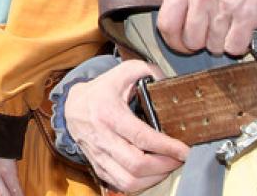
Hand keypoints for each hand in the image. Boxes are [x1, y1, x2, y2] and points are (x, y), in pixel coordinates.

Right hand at [64, 61, 189, 192]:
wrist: (72, 107)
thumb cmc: (101, 91)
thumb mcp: (122, 73)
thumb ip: (147, 71)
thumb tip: (168, 81)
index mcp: (108, 113)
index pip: (141, 137)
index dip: (167, 147)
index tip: (184, 150)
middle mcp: (101, 137)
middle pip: (136, 165)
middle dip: (165, 165)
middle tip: (179, 158)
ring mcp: (99, 156)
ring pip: (129, 181)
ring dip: (154, 178)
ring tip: (167, 166)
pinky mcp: (99, 167)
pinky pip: (122, 185)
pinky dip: (142, 184)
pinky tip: (152, 173)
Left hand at [156, 0, 256, 55]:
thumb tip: (173, 13)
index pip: (167, 23)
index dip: (173, 41)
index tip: (181, 45)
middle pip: (191, 39)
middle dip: (200, 43)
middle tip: (208, 36)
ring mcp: (224, 7)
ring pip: (214, 46)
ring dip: (220, 43)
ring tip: (227, 28)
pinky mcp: (246, 17)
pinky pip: (234, 47)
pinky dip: (238, 46)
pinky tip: (240, 33)